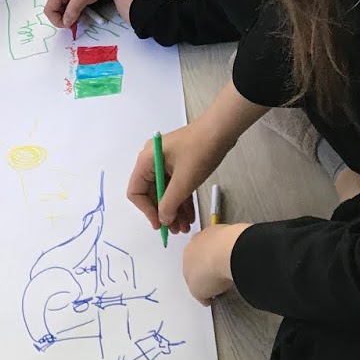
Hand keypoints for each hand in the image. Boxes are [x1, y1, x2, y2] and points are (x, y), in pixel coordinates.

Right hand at [45, 0, 104, 29]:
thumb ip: (74, 8)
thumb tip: (66, 22)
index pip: (49, 10)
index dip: (58, 21)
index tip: (70, 25)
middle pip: (53, 13)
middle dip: (65, 19)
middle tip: (79, 18)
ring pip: (59, 14)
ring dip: (70, 17)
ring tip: (81, 13)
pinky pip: (63, 11)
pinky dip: (71, 14)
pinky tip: (79, 10)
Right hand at [128, 119, 233, 234]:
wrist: (222, 130)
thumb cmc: (200, 152)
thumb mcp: (184, 181)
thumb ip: (170, 203)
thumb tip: (162, 220)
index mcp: (147, 161)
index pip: (136, 191)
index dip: (146, 210)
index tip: (160, 224)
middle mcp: (153, 161)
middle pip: (151, 193)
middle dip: (163, 213)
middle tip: (175, 230)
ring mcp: (167, 163)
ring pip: (166, 192)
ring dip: (174, 210)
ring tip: (185, 227)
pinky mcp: (180, 165)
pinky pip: (177, 187)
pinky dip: (182, 201)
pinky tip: (189, 216)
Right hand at [182, 223, 249, 304]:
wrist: (227, 253)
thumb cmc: (208, 272)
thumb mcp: (198, 292)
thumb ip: (200, 294)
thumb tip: (206, 297)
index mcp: (186, 254)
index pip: (190, 268)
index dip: (200, 279)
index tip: (210, 288)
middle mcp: (196, 240)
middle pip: (202, 255)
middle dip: (208, 265)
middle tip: (220, 278)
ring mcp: (212, 233)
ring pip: (215, 246)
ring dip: (220, 256)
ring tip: (231, 268)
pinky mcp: (229, 228)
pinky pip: (229, 241)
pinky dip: (232, 249)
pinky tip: (238, 258)